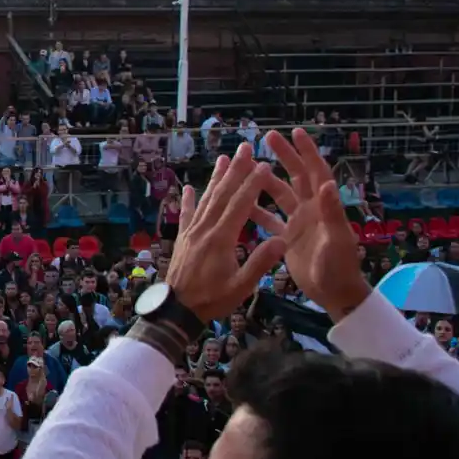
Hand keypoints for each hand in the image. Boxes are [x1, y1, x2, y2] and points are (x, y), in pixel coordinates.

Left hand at [167, 143, 285, 320]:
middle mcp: (205, 229)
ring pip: (206, 199)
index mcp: (221, 239)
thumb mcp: (241, 286)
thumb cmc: (212, 300)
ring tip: (224, 157)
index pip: (240, 205)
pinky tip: (187, 187)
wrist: (176, 310)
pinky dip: (188, 199)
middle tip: (245, 147)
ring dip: (216, 177)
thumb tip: (283, 239)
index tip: (264, 164)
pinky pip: (187, 214)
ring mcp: (192, 232)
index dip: (252, 184)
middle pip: (222, 194)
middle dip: (235, 170)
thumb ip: (260, 263)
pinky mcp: (183, 238)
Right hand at [264, 129, 370, 321]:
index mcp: (322, 207)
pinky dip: (256, 211)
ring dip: (266, 180)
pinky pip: (269, 220)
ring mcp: (298, 223)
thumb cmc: (338, 267)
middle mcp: (310, 210)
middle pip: (296, 176)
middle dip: (285, 156)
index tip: (296, 132)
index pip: (316, 172)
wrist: (333, 293)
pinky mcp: (287, 237)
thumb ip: (332, 213)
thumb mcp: (337, 240)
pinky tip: (240, 203)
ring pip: (279, 195)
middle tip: (268, 136)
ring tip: (249, 165)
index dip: (307, 152)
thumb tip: (327, 183)